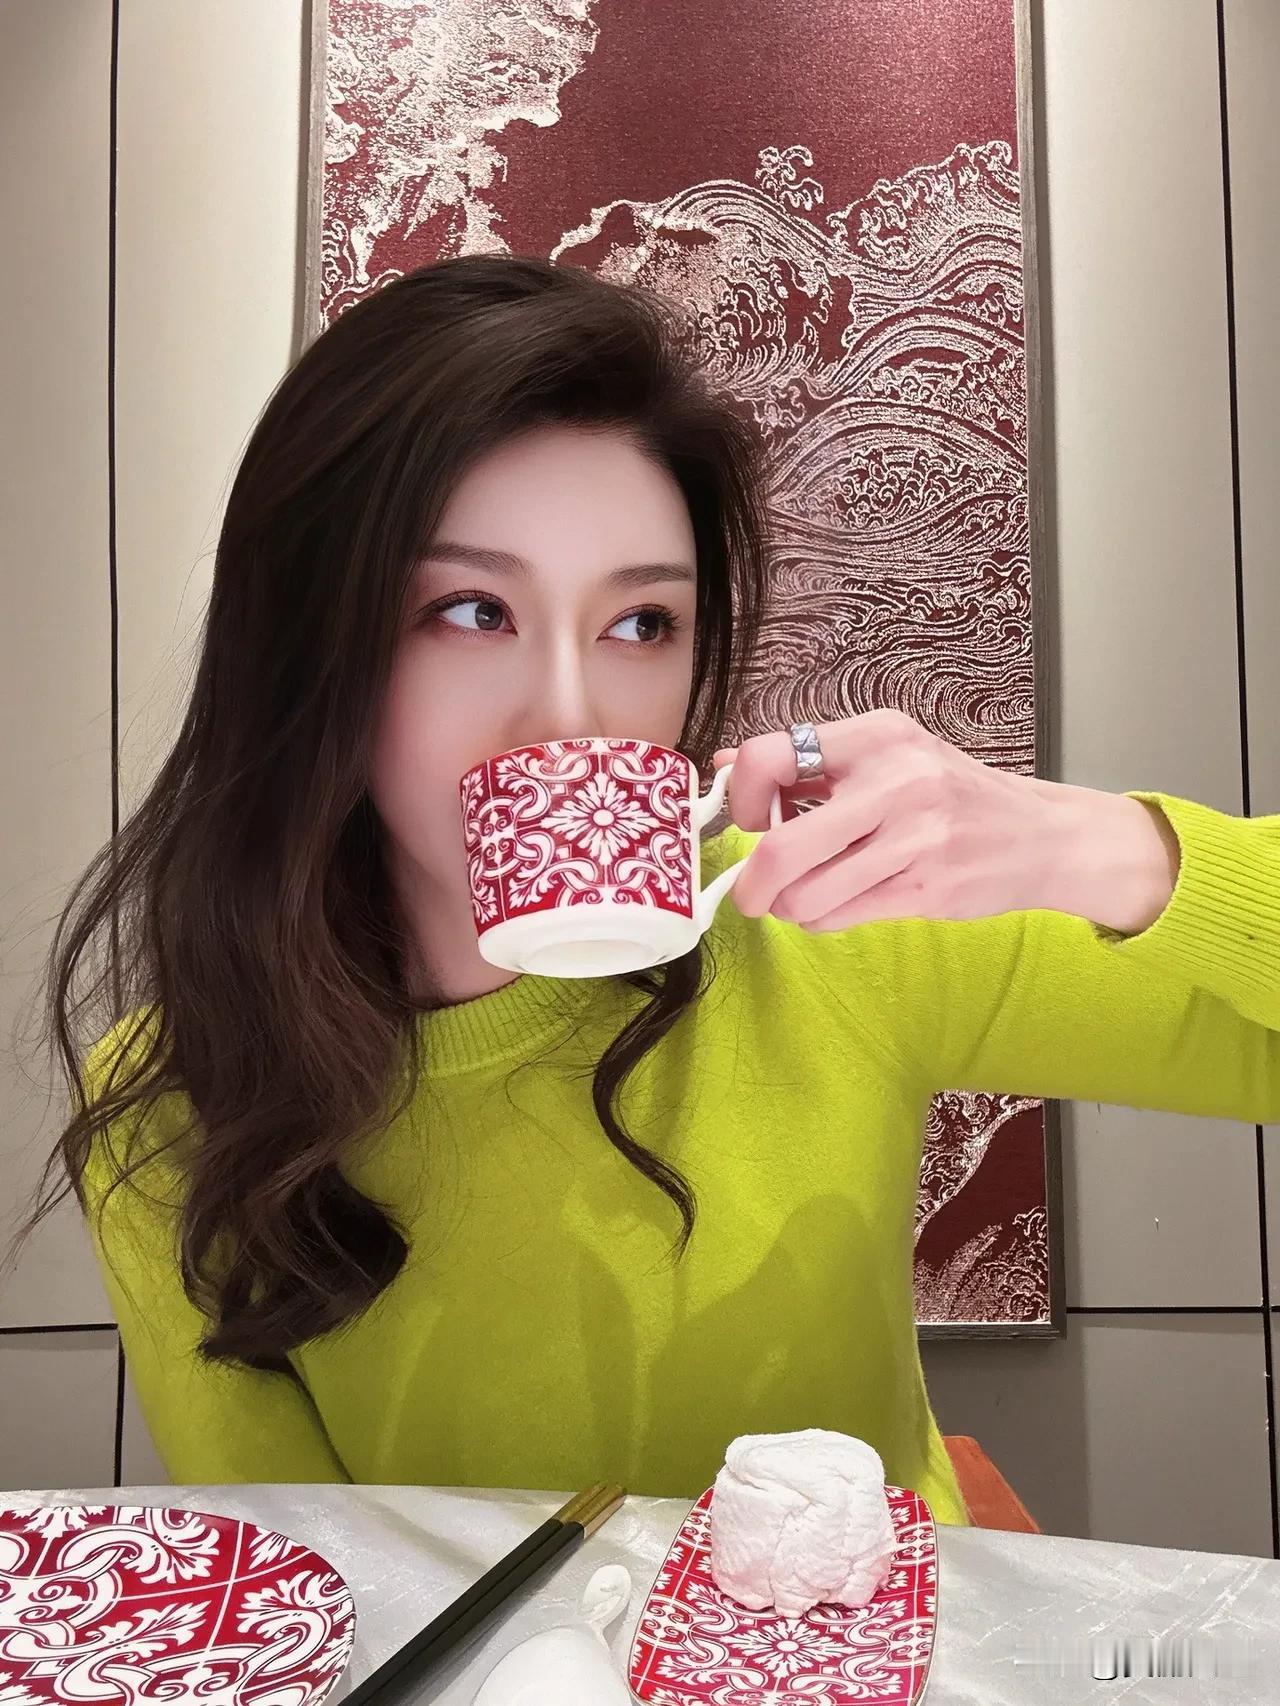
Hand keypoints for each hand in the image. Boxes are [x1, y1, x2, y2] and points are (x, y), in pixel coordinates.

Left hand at [713, 710, 1181, 934]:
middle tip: (751, 893)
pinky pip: (839, 916)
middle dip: (753, 882)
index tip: (752, 821)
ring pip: (807, 894)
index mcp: (875, 736)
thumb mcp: (887, 755)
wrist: (1040, 835)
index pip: (769, 759)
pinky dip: (824, 919)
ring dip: (792, 906)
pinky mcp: (926, 888)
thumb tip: (725, 765)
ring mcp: (913, 838)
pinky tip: (844, 903)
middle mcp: (894, 780)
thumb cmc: (951, 796)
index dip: (744, 799)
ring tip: (809, 896)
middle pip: (781, 846)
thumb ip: (809, 762)